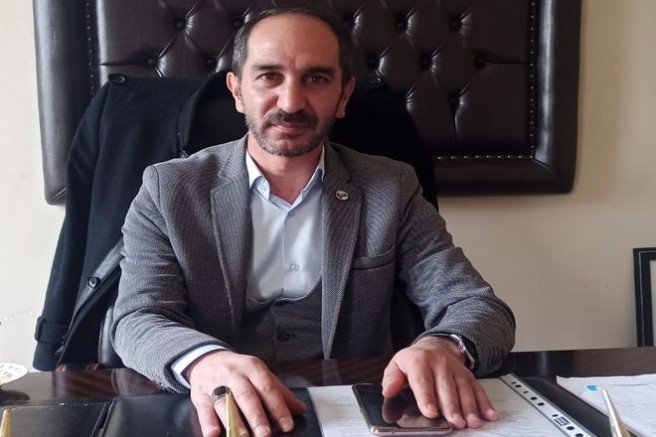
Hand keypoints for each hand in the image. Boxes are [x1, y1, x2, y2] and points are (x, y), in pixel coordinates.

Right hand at [185, 350, 306, 436]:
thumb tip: (299, 408)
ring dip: (234, 421)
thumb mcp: (260, 374)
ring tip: (244, 436)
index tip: (287, 424)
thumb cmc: (238, 370)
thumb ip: (279, 392)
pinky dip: (209, 423)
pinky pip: (204, 410)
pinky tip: (214, 434)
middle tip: (265, 434)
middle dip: (257, 416)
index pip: (267, 387)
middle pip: (247, 396)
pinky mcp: (200, 396)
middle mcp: (234, 375)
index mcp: (253, 368)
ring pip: (225, 403)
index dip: (278, 407)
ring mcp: (216, 384)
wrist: (208, 359)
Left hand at [381, 336, 497, 428]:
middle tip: (455, 423)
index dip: (427, 398)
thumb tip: (388, 391)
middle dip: (452, 407)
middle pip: (447, 389)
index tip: (431, 412)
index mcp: (420, 362)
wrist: (436, 345)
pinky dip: (485, 404)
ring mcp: (456, 370)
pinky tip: (489, 415)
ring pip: (464, 390)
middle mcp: (440, 365)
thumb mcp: (398, 364)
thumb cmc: (415, 360)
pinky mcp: (468, 376)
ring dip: (469, 408)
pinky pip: (478, 390)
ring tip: (472, 423)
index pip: (423, 382)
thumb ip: (391, 378)